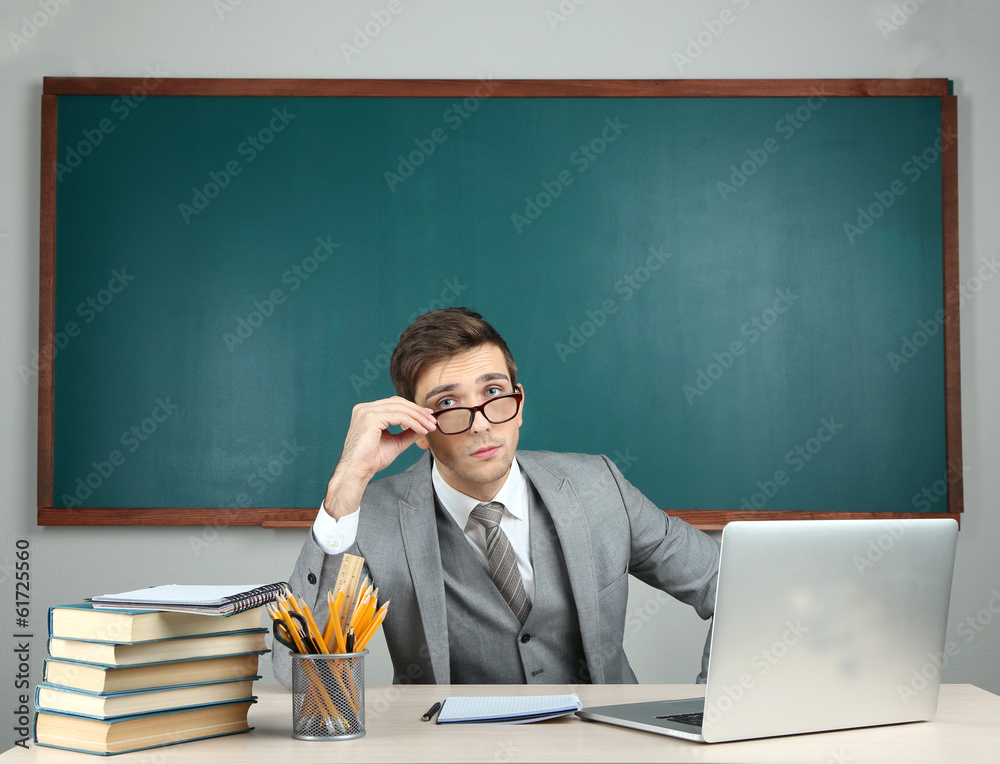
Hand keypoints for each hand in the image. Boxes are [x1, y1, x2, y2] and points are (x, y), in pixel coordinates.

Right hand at [323, 397, 437, 519]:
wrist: (358, 471)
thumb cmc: (372, 460)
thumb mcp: (395, 442)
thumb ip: (408, 433)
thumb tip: (424, 426)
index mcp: (367, 411)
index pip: (394, 404)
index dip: (413, 408)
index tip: (428, 416)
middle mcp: (365, 408)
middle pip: (398, 402)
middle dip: (418, 411)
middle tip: (432, 421)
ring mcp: (366, 411)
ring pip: (400, 408)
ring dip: (418, 417)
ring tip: (430, 427)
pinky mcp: (370, 417)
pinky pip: (398, 416)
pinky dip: (413, 423)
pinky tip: (421, 430)